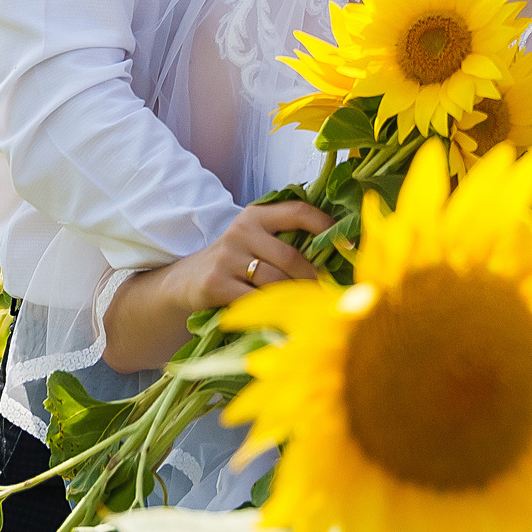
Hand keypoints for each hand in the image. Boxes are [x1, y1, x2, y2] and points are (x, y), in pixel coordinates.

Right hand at [102, 200, 331, 372]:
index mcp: (256, 215)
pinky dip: (272, 312)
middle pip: (291, 257)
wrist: (185, 282)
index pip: (298, 211)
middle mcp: (241, 231)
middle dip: (313, 279)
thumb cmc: (235, 262)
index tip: (347, 245)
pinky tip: (282, 320)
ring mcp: (227, 257)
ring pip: (275, 281)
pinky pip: (255, 300)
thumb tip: (338, 253)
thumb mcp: (256, 240)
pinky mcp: (216, 284)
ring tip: (309, 310)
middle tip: (329, 294)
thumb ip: (286, 240)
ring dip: (295, 299)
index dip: (325, 226)